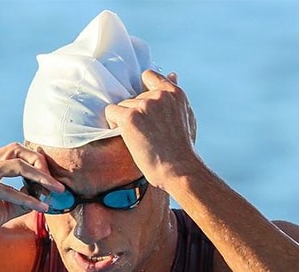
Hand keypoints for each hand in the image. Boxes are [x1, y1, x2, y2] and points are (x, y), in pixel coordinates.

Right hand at [0, 143, 63, 252]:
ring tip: (57, 190)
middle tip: (57, 183)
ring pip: (16, 165)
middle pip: (16, 150)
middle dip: (40, 163)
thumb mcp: (4, 209)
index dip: (36, 161)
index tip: (53, 179)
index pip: (14, 152)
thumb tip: (44, 194)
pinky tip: (40, 207)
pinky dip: (26, 198)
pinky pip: (7, 189)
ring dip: (40, 177)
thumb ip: (21, 199)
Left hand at [104, 70, 199, 187]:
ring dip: (126, 121)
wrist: (179, 170)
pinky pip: (110, 112)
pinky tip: (126, 137)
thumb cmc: (183, 149)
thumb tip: (172, 74)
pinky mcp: (129, 117)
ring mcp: (144, 105)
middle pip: (133, 96)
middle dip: (136, 112)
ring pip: (122, 105)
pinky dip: (113, 124)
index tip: (145, 108)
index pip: (149, 76)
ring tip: (141, 139)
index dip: (142, 90)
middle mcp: (159, 95)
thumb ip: (176, 97)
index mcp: (174, 93)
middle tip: (148, 134)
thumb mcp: (187, 117)